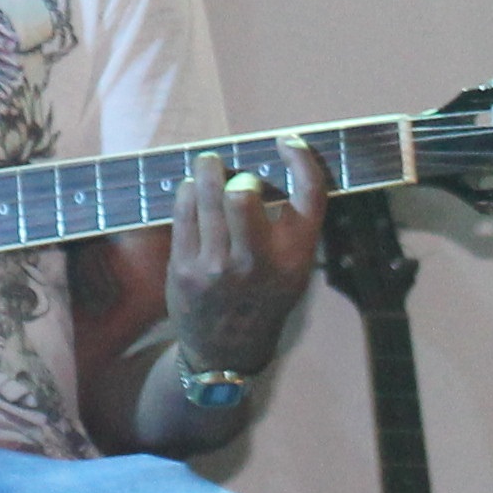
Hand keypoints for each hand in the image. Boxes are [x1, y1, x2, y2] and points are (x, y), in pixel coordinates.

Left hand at [165, 135, 322, 375]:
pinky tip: (190, 189)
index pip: (308, 196)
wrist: (227, 350)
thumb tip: (270, 168)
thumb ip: (289, 228)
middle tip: (231, 168)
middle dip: (235, 173)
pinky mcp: (185, 269)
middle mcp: (258, 261)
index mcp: (294, 258)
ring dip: (207, 172)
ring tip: (208, 164)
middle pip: (244, 194)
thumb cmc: (262, 297)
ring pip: (208, 198)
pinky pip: (184, 214)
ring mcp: (217, 267)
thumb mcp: (293, 270)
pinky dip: (187, 193)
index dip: (301, 160)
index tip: (287, 143)